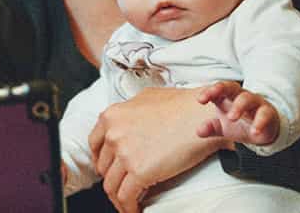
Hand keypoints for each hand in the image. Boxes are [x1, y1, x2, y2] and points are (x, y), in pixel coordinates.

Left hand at [89, 87, 226, 212]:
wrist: (205, 115)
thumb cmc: (183, 105)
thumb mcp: (148, 97)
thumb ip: (132, 109)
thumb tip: (130, 120)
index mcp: (112, 116)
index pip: (95, 144)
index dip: (101, 159)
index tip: (107, 168)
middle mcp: (113, 134)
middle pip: (103, 166)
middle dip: (112, 178)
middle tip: (122, 185)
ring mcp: (124, 153)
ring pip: (111, 185)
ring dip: (118, 197)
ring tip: (128, 203)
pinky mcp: (139, 171)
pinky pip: (126, 197)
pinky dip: (128, 207)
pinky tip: (135, 210)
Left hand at [196, 81, 278, 145]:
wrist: (262, 131)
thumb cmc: (239, 123)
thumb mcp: (223, 127)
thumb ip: (211, 128)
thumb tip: (199, 131)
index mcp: (228, 96)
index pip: (218, 89)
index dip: (209, 91)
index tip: (200, 100)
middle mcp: (241, 96)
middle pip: (232, 87)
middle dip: (222, 90)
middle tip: (211, 101)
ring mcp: (256, 102)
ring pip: (248, 98)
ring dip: (239, 106)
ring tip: (231, 118)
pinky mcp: (268, 112)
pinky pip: (264, 114)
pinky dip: (259, 122)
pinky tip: (254, 132)